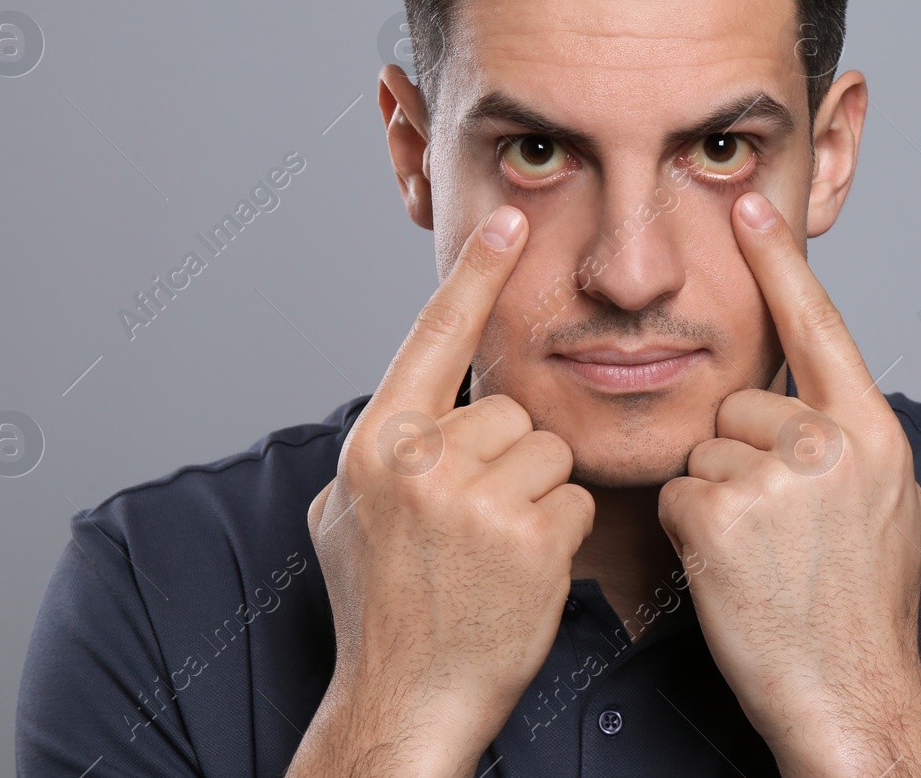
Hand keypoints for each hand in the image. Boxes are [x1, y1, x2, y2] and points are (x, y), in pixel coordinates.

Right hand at [287, 206, 595, 777]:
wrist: (406, 701)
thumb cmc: (381, 608)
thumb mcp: (346, 515)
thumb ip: (385, 449)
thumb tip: (416, 405)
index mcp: (375, 444)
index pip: (432, 337)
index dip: (474, 274)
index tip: (506, 219)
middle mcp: (421, 461)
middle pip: (508, 411)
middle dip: (504, 460)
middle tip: (472, 525)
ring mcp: (477, 499)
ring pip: (546, 452)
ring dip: (534, 497)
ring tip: (493, 552)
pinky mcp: (532, 538)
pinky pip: (574, 498)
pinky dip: (559, 534)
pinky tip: (521, 574)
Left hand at [657, 192, 920, 777]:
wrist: (849, 698)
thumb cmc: (865, 613)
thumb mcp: (893, 510)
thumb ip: (856, 444)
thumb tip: (824, 408)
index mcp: (873, 433)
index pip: (819, 326)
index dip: (782, 263)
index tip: (751, 204)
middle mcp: (827, 443)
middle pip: (742, 404)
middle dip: (742, 455)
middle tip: (776, 527)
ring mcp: (771, 479)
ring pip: (704, 449)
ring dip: (716, 496)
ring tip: (760, 556)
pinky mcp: (714, 517)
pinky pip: (677, 492)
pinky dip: (689, 530)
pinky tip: (730, 570)